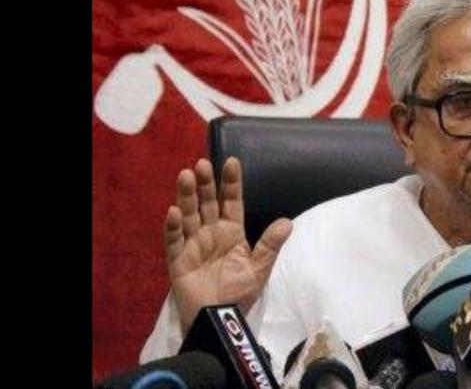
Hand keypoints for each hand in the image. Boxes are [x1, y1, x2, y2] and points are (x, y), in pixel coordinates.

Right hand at [164, 157, 292, 331]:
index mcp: (231, 232)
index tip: (232, 162)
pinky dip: (173, 227)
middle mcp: (211, 232)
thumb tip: (288, 222)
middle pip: (207, 203)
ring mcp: (193, 244)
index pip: (232, 201)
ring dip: (187, 196)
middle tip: (203, 163)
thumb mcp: (259, 268)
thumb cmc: (239, 293)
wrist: (220, 319)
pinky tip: (174, 212)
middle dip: (206, 184)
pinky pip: (174, 240)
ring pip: (189, 215)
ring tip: (186, 175)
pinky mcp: (178, 260)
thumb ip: (270, 244)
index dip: (231, 183)